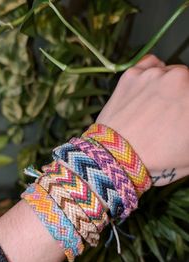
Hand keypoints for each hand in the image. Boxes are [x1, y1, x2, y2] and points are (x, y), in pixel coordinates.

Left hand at [96, 54, 188, 185]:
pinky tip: (147, 90)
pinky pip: (150, 64)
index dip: (185, 108)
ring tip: (155, 108)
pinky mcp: (133, 74)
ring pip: (171, 72)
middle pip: (188, 81)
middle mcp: (181, 79)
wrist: (115, 158)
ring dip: (168, 86)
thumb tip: (185, 119)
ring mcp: (156, 74)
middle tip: (171, 116)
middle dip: (183, 97)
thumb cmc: (157, 162)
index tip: (181, 115)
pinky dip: (152, 73)